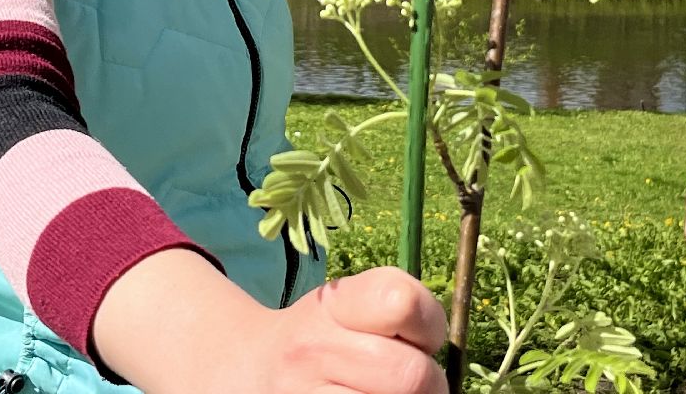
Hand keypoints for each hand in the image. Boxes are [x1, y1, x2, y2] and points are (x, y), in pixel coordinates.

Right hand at [95, 250, 446, 393]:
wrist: (237, 374)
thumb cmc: (315, 343)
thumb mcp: (345, 309)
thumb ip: (397, 317)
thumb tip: (448, 367)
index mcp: (332, 305)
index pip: (402, 300)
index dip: (429, 326)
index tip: (421, 339)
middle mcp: (312, 350)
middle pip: (411, 376)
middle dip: (430, 387)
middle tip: (413, 387)